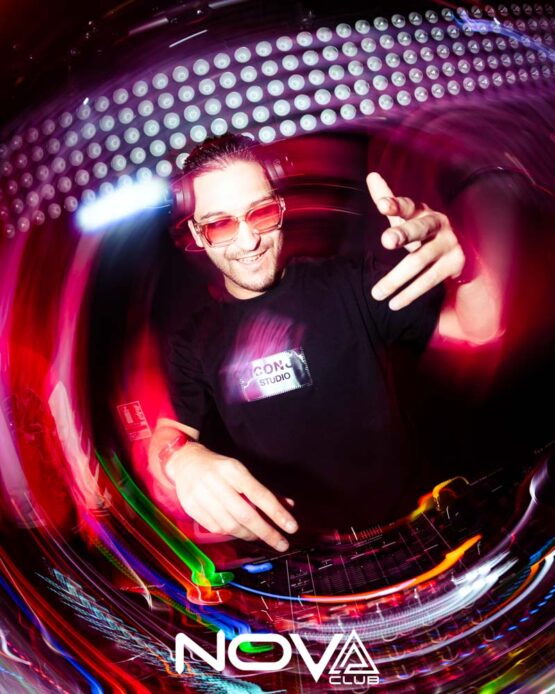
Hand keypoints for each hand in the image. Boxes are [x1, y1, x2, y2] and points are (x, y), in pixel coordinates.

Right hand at [166, 441, 297, 550]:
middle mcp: (216, 482)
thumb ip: (264, 490)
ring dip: (249, 535)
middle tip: (282, 543)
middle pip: (245, 514)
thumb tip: (289, 506)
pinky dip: (231, 533)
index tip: (292, 527)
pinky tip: (239, 531)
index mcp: (233, 470)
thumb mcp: (242, 472)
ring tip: (259, 536)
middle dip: (266, 532)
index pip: (260, 494)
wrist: (185, 462)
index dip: (277, 513)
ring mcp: (201, 496)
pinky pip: (216, 528)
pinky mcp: (191, 507)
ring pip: (230, 525)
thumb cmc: (220, 468)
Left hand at [366, 172, 465, 309]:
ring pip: (420, 261)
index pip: (409, 205)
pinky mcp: (455, 264)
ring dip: (397, 278)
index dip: (396, 204)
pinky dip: (410, 293)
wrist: (461, 250)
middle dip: (403, 233)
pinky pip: (429, 280)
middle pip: (419, 228)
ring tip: (376, 293)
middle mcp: (438, 224)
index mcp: (423, 211)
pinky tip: (393, 303)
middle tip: (385, 240)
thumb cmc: (424, 231)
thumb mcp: (408, 217)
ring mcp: (448, 244)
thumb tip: (371, 175)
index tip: (382, 205)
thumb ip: (389, 199)